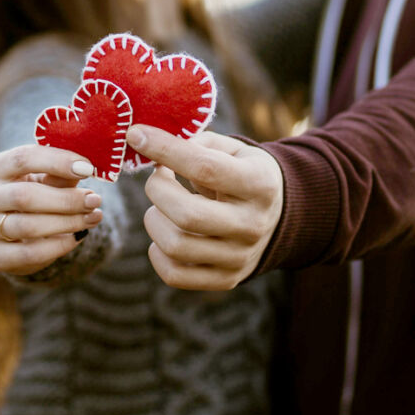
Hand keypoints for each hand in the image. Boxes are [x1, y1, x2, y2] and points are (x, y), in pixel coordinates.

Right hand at [0, 144, 102, 274]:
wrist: (15, 234)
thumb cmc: (36, 195)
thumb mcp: (47, 180)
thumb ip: (62, 175)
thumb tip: (86, 170)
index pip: (23, 158)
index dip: (57, 162)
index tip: (88, 169)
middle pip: (24, 197)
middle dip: (66, 200)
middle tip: (95, 200)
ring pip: (28, 227)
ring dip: (67, 223)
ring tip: (93, 218)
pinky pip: (29, 253)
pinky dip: (58, 246)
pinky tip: (77, 237)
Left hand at [126, 125, 282, 289]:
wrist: (278, 218)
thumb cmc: (243, 174)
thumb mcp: (232, 150)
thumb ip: (195, 144)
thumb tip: (148, 144)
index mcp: (259, 184)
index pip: (204, 167)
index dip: (165, 150)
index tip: (136, 135)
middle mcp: (253, 224)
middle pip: (187, 215)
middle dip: (157, 190)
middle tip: (157, 178)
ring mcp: (240, 257)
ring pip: (175, 246)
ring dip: (154, 220)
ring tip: (161, 208)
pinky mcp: (226, 279)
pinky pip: (174, 275)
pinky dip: (157, 253)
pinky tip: (164, 233)